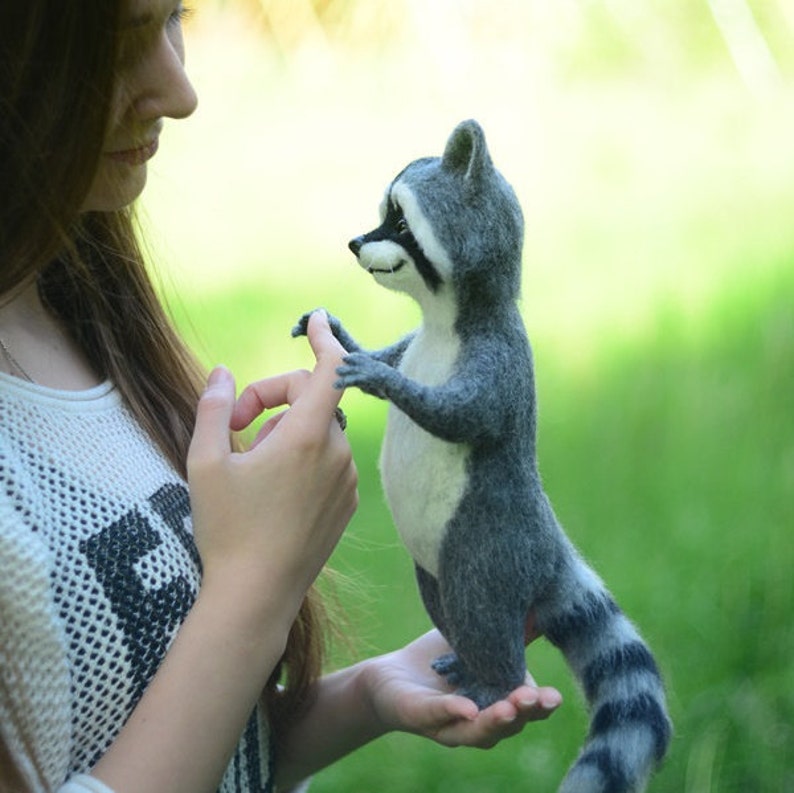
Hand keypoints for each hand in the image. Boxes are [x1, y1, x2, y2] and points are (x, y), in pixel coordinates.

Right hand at [187, 311, 358, 628]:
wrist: (256, 597)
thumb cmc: (228, 530)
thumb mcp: (206, 464)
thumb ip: (213, 409)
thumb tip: (222, 373)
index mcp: (309, 437)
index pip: (332, 369)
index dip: (324, 339)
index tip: (313, 319)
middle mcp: (338, 454)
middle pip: (314, 400)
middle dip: (275, 399)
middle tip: (235, 426)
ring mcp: (348, 481)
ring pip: (320, 432)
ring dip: (287, 432)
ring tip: (252, 465)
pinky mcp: (348, 504)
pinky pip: (330, 460)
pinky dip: (305, 457)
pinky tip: (275, 488)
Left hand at [364, 630, 561, 748]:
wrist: (391, 674)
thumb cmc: (440, 660)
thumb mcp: (477, 640)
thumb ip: (510, 631)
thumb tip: (543, 605)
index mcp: (498, 700)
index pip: (527, 707)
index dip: (542, 703)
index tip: (555, 696)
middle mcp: (479, 719)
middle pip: (509, 725)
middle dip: (525, 713)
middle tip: (538, 700)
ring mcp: (450, 723)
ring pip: (478, 731)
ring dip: (496, 721)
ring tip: (510, 708)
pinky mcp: (420, 717)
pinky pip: (438, 716)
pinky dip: (454, 711)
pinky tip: (468, 708)